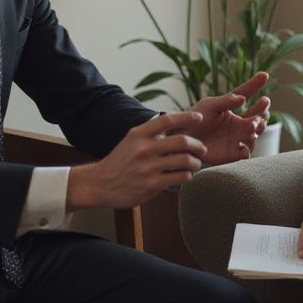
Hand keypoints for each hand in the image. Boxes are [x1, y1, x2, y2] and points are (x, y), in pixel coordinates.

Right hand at [67, 111, 207, 210]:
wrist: (100, 184)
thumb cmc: (120, 161)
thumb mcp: (131, 140)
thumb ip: (150, 131)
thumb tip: (174, 121)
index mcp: (139, 134)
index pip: (168, 119)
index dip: (187, 117)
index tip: (200, 117)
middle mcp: (144, 149)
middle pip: (182, 141)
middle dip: (198, 145)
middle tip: (202, 149)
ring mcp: (148, 167)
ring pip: (185, 160)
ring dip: (196, 162)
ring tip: (196, 164)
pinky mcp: (152, 185)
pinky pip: (181, 177)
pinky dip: (188, 175)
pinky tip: (186, 175)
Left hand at [189, 71, 270, 164]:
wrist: (180, 140)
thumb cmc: (193, 120)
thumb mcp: (208, 106)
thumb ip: (225, 102)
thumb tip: (242, 99)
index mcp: (232, 109)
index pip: (248, 95)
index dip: (256, 85)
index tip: (264, 75)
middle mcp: (238, 124)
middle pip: (257, 117)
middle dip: (262, 111)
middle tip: (263, 104)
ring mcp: (237, 138)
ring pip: (255, 134)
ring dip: (256, 129)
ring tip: (252, 124)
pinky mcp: (232, 154)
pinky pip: (245, 153)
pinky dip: (247, 150)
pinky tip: (244, 145)